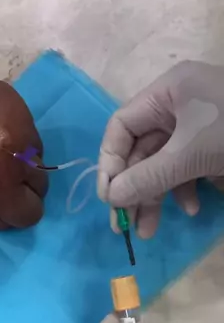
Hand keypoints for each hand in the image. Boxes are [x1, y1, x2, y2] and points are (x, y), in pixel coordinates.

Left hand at [0, 60, 46, 229]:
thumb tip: (9, 215)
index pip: (32, 213)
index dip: (17, 213)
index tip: (3, 204)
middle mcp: (18, 155)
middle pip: (42, 184)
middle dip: (23, 188)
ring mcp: (22, 123)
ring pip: (38, 155)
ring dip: (22, 160)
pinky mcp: (17, 100)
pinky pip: (28, 128)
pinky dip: (16, 134)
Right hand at [98, 61, 223, 236]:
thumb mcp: (190, 154)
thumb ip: (147, 177)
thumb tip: (111, 198)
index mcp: (168, 92)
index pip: (121, 127)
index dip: (110, 164)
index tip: (108, 200)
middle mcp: (179, 105)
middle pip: (142, 150)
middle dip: (134, 189)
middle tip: (125, 227)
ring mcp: (200, 125)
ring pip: (165, 164)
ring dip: (157, 197)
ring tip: (151, 230)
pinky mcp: (217, 145)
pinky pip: (190, 168)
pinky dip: (187, 190)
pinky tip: (195, 208)